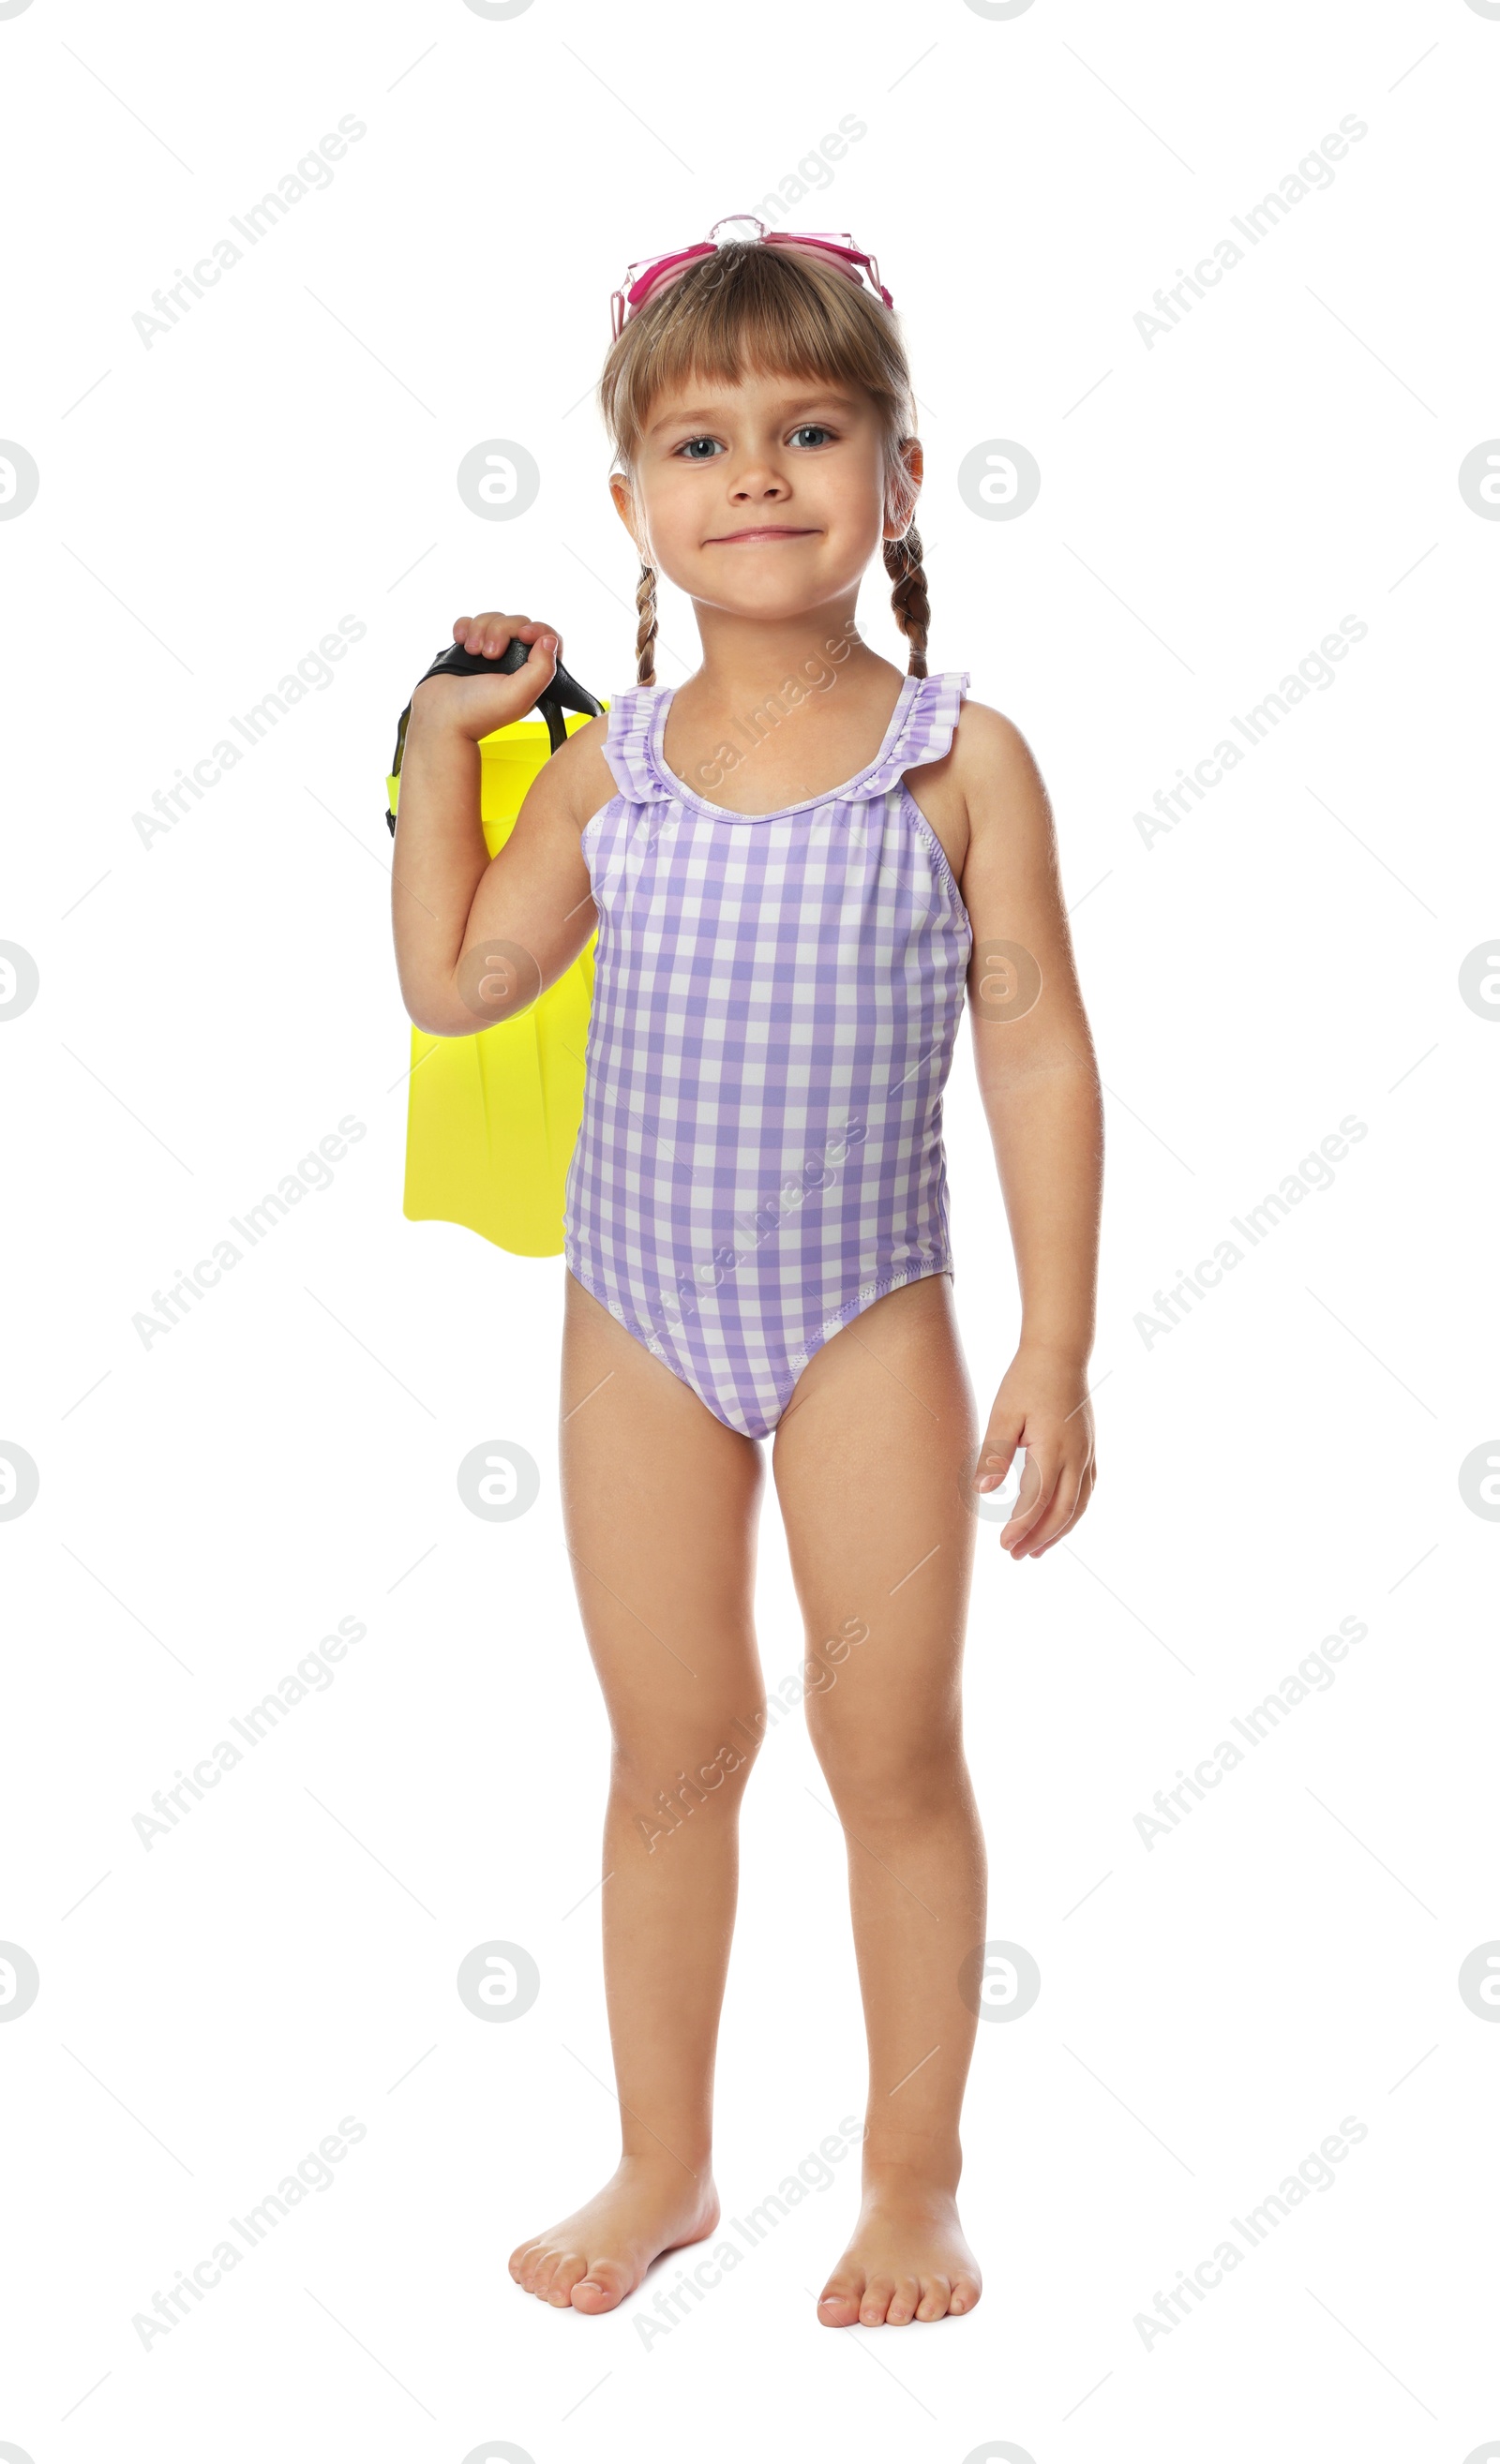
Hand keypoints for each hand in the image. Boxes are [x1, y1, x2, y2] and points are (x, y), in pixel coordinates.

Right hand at [409, 611, 559, 743]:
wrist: (439, 716)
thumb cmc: (478, 712)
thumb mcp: (518, 695)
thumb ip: (542, 670)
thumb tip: (550, 639)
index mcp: (531, 676)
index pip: (546, 638)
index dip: (538, 630)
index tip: (524, 635)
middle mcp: (513, 663)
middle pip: (517, 623)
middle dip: (501, 631)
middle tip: (489, 656)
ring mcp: (489, 653)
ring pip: (493, 619)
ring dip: (480, 630)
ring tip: (472, 653)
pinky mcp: (467, 646)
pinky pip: (470, 621)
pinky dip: (464, 628)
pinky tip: (460, 643)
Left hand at [973, 1342, 1095, 1558]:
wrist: (1061, 1353)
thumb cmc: (1027, 1380)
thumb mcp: (1004, 1413)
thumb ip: (994, 1454)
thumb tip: (981, 1492)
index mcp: (1052, 1448)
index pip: (1037, 1500)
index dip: (1022, 1527)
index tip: (1004, 1545)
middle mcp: (1076, 1455)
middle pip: (1062, 1510)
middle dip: (1039, 1537)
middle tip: (1015, 1556)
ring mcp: (1087, 1453)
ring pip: (1079, 1505)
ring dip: (1058, 1531)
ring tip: (1036, 1551)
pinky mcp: (1090, 1449)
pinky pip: (1086, 1491)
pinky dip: (1072, 1513)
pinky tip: (1058, 1521)